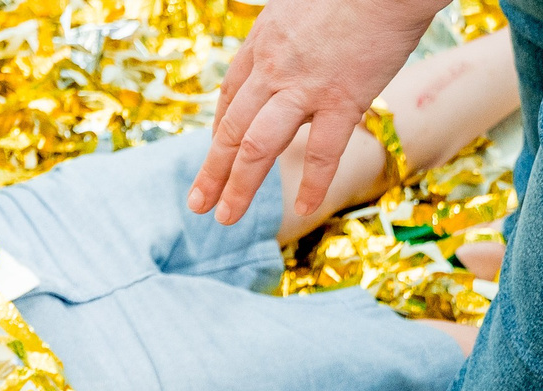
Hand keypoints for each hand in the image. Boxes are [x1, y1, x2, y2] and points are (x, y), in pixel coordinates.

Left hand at [186, 0, 439, 224]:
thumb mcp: (299, 7)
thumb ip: (289, 38)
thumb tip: (294, 55)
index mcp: (262, 43)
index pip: (230, 96)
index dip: (220, 128)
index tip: (216, 150)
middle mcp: (274, 69)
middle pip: (233, 129)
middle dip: (213, 171)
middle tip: (199, 203)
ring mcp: (305, 88)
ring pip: (258, 147)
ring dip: (239, 186)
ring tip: (226, 217)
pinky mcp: (343, 99)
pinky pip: (322, 152)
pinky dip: (313, 184)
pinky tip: (302, 208)